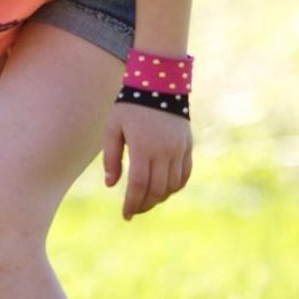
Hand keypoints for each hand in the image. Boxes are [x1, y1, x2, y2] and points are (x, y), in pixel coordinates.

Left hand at [103, 102, 192, 220]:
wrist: (159, 84)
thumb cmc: (130, 106)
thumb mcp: (113, 128)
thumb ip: (111, 157)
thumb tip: (111, 185)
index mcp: (143, 146)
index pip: (139, 184)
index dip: (132, 202)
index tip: (125, 214)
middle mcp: (164, 150)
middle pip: (157, 189)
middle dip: (144, 204)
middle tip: (133, 211)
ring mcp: (179, 149)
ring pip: (172, 185)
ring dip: (159, 198)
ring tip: (145, 202)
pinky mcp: (187, 146)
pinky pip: (184, 175)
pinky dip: (175, 187)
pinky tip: (163, 191)